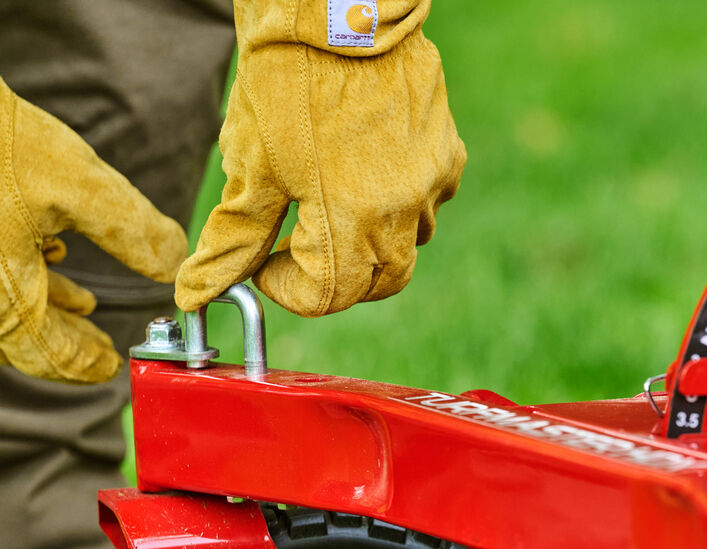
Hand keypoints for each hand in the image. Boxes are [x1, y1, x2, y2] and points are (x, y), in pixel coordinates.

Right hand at [0, 79, 186, 383]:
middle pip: (20, 339)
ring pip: (3, 308)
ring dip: (45, 308)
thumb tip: (175, 261)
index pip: (46, 355)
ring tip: (86, 302)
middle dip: (66, 341)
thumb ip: (133, 231)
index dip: (84, 363)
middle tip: (101, 347)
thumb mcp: (78, 184)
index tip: (111, 365)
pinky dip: (22, 276)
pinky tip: (49, 253)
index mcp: (0, 294)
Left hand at [175, 0, 465, 316]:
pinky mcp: (447, 155)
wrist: (337, 3)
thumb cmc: (288, 78)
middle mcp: (400, 213)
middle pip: (375, 286)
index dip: (288, 289)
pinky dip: (400, 206)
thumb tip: (196, 292)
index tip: (266, 265)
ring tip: (334, 203)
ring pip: (405, 247)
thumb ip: (233, 238)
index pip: (326, 297)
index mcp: (349, 221)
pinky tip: (370, 174)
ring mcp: (430, 185)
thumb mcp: (251, 165)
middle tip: (300, 248)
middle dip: (336, 281)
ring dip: (370, 244)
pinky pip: (427, 203)